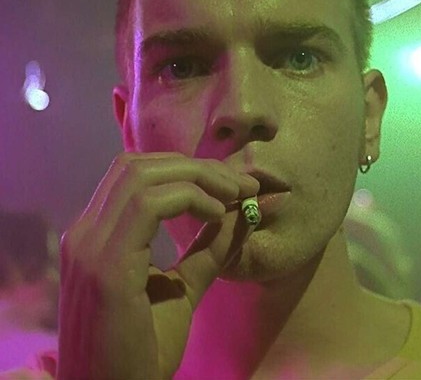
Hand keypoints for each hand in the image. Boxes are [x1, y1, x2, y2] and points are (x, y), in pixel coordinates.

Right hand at [57, 152, 259, 379]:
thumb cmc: (143, 349)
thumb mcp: (183, 289)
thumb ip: (207, 249)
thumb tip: (238, 212)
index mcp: (98, 234)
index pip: (137, 174)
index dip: (187, 169)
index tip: (233, 183)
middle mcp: (86, 232)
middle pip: (140, 166)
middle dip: (197, 167)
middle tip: (240, 183)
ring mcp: (90, 245)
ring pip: (142, 175)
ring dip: (196, 177)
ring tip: (233, 194)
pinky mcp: (104, 265)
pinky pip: (148, 204)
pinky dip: (188, 197)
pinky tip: (216, 212)